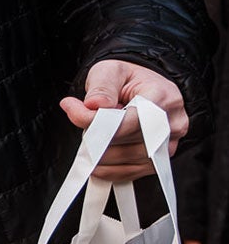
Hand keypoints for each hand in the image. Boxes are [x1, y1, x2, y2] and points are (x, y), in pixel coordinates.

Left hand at [60, 60, 188, 182]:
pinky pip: (129, 173)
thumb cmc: (128, 80)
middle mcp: (170, 124)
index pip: (130, 120)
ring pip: (125, 160)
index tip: (73, 110)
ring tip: (95, 133)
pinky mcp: (158, 162)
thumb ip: (101, 86)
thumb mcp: (111, 70)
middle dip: (96, 134)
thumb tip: (94, 104)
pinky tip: (96, 156)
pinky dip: (107, 168)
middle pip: (125, 141)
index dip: (98, 122)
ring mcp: (166, 145)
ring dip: (100, 151)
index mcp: (162, 98)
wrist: (143, 89)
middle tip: (84, 122)